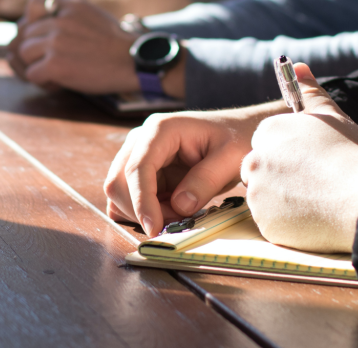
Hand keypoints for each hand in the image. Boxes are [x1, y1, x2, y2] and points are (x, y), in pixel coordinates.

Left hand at [7, 0, 138, 92]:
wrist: (134, 62)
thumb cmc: (115, 44)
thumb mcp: (91, 14)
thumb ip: (65, 14)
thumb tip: (36, 25)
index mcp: (69, 5)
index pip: (32, 4)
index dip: (33, 21)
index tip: (45, 35)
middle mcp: (59, 20)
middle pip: (25, 34)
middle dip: (34, 50)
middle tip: (51, 61)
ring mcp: (55, 42)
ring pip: (24, 54)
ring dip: (36, 66)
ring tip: (55, 72)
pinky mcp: (55, 64)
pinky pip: (31, 74)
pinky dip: (43, 81)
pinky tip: (59, 82)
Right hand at [103, 105, 280, 235]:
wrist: (238, 132)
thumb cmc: (236, 138)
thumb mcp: (231, 158)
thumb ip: (205, 180)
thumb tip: (179, 206)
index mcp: (161, 130)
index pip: (137, 167)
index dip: (141, 201)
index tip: (154, 227)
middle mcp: (142, 140)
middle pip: (118, 181)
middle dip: (140, 210)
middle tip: (175, 222)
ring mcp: (139, 155)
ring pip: (119, 192)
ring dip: (141, 212)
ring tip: (177, 215)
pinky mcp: (143, 171)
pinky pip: (128, 197)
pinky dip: (141, 211)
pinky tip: (167, 212)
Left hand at [241, 64, 357, 252]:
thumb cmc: (352, 154)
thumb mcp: (333, 116)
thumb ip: (310, 92)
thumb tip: (297, 67)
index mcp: (268, 132)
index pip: (268, 144)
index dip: (291, 155)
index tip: (312, 163)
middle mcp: (254, 161)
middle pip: (261, 171)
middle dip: (283, 178)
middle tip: (316, 184)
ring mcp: (257, 194)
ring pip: (266, 198)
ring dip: (285, 201)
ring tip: (319, 200)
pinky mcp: (264, 223)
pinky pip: (273, 223)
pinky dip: (290, 223)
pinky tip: (315, 217)